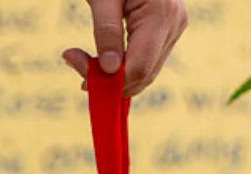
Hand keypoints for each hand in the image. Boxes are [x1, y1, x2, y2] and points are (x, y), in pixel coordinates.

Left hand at [63, 0, 187, 97]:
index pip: (139, 69)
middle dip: (109, 80)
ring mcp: (175, 26)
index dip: (110, 82)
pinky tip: (101, 56)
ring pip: (145, 72)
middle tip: (75, 63)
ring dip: (113, 75)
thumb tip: (109, 70)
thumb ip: (106, 32)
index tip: (80, 76)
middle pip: (143, 75)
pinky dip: (122, 65)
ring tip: (82, 58)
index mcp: (161, 13)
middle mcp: (175, 23)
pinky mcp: (170, 28)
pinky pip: (146, 60)